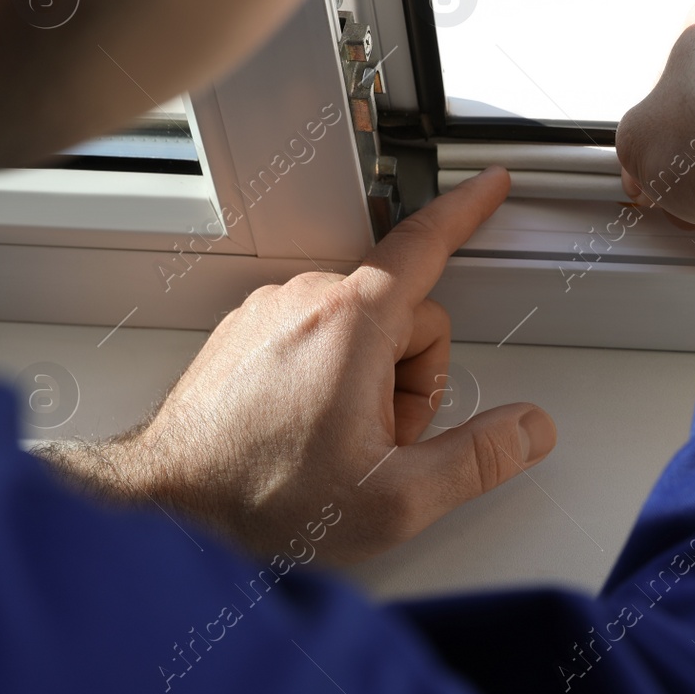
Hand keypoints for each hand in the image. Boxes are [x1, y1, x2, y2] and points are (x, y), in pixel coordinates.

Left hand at [38, 167, 554, 564]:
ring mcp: (270, 313)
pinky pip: (315, 338)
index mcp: (353, 320)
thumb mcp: (396, 498)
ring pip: (361, 329)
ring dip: (368, 382)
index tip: (488, 186)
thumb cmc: (259, 496)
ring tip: (334, 443)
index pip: (426, 243)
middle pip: (405, 316)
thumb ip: (479, 459)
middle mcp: (308, 299)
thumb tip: (528, 431)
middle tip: (378, 442)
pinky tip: (304, 431)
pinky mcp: (245, 334)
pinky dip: (327, 376)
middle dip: (410, 379)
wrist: (167, 507)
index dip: (467, 211)